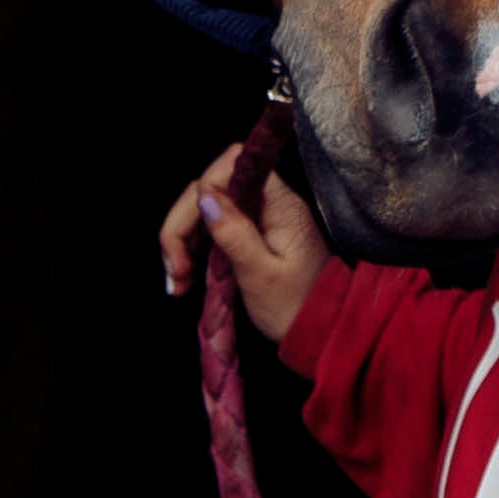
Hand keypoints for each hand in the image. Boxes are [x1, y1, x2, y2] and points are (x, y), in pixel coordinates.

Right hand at [158, 144, 332, 344]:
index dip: (202, 193)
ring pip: (207, 208)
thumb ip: (234, 233)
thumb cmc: (296, 307)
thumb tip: (206, 198)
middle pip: (211, 188)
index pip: (232, 166)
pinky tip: (185, 278)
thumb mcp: (260, 274)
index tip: (191, 236)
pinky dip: (195, 250)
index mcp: (279, 204)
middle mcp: (270, 202)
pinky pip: (214, 228)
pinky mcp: (251, 234)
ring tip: (178, 281)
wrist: (322, 331)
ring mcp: (259, 217)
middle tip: (175, 269)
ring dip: (184, 240)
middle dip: (184, 224)